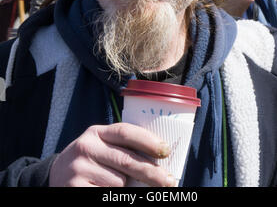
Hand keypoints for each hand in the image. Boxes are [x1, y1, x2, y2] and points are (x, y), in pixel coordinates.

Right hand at [49, 123, 175, 186]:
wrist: (55, 176)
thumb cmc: (89, 162)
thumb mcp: (101, 147)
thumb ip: (121, 148)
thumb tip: (158, 159)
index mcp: (96, 133)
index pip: (125, 132)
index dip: (148, 141)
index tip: (166, 150)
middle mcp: (86, 147)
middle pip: (127, 160)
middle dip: (152, 173)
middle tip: (169, 182)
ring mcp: (79, 169)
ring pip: (119, 183)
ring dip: (125, 188)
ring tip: (114, 185)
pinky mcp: (75, 189)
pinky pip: (107, 195)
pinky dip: (114, 196)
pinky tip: (108, 191)